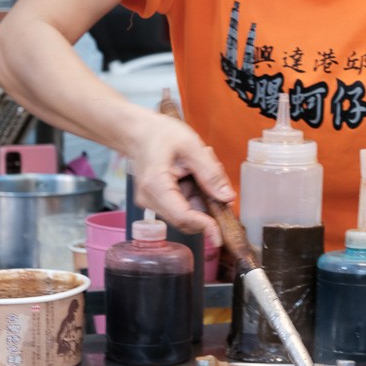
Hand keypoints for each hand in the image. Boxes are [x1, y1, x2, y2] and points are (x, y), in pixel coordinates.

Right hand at [127, 112, 234, 246]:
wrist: (138, 132)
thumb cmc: (160, 134)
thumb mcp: (191, 146)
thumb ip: (210, 173)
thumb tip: (227, 198)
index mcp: (156, 185)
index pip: (182, 216)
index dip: (204, 226)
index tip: (221, 233)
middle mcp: (149, 199)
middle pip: (186, 218)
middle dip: (207, 206)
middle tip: (215, 176)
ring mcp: (151, 202)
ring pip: (186, 213)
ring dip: (201, 197)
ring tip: (199, 167)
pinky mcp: (156, 201)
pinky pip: (181, 206)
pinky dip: (194, 194)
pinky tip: (192, 172)